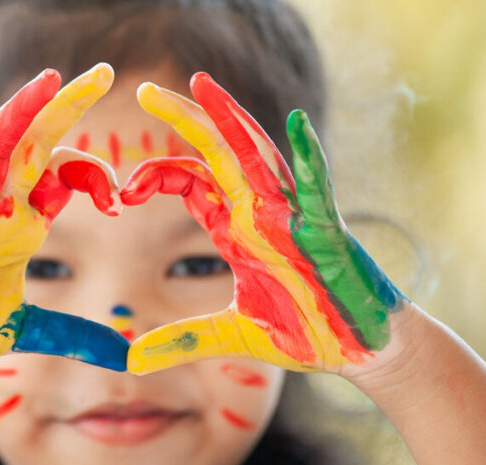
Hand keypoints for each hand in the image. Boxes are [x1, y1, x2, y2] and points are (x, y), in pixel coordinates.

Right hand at [0, 64, 128, 373]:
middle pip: (35, 143)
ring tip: (50, 81)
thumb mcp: (25, 330)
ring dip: (21, 114)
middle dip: (67, 107)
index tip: (119, 202)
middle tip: (104, 73)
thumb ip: (72, 334)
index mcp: (22, 220)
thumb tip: (122, 356)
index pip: (65, 173)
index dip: (96, 175)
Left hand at [120, 73, 405, 375]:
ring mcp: (295, 219)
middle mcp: (262, 214)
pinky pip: (317, 191)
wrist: (362, 348)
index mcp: (239, 229)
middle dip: (185, 119)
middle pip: (218, 154)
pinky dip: (309, 157)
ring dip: (232, 120)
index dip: (157, 176)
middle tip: (146, 90)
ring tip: (203, 85)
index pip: (192, 182)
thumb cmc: (308, 331)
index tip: (123, 193)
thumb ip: (184, 340)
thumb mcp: (233, 336)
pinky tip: (296, 124)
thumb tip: (132, 359)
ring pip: (259, 158)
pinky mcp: (327, 235)